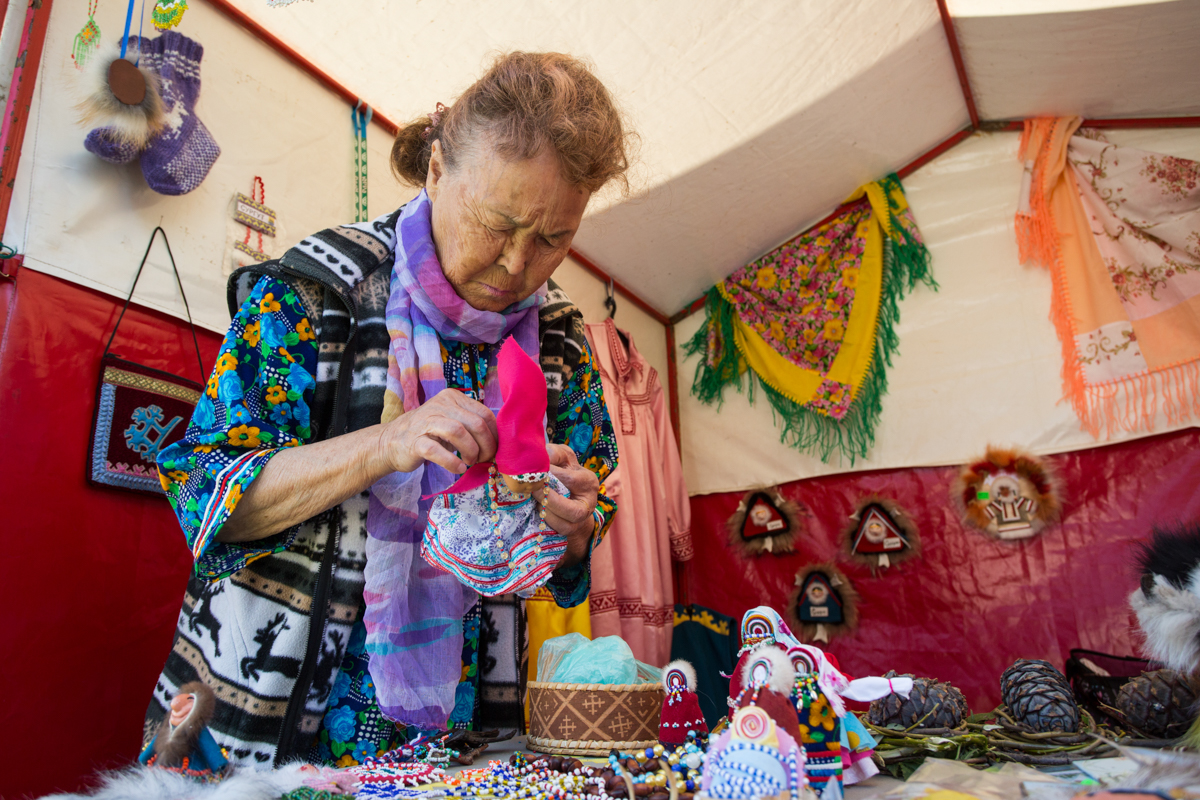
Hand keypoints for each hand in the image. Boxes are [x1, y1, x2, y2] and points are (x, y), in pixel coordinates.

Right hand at [376, 389, 497, 474]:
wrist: (392, 442)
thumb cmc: (429, 434)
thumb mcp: (452, 423)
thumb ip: (472, 426)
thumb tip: (499, 442)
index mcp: (453, 398)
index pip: (484, 414)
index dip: (494, 435)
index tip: (494, 450)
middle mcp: (440, 405)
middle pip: (475, 423)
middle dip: (486, 446)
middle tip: (483, 459)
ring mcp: (426, 422)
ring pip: (458, 432)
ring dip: (471, 452)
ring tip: (470, 462)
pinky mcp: (415, 441)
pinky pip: (437, 451)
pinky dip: (452, 462)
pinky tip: (459, 469)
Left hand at [544, 443, 599, 567]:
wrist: (567, 492)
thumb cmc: (562, 470)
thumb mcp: (561, 457)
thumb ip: (553, 453)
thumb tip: (541, 457)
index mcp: (588, 481)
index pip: (571, 480)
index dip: (551, 476)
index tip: (535, 471)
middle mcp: (589, 503)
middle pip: (573, 511)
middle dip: (550, 501)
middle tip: (533, 490)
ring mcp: (580, 520)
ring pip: (565, 524)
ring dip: (547, 512)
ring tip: (536, 500)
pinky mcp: (570, 530)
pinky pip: (558, 531)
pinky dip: (546, 520)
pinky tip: (538, 509)